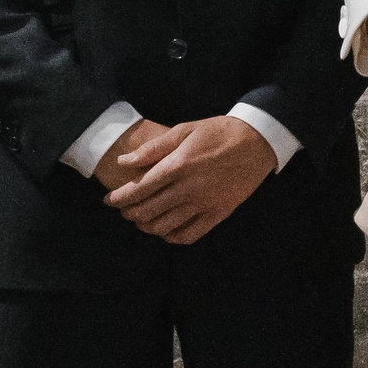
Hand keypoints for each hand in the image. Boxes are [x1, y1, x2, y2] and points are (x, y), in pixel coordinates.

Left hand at [105, 116, 277, 245]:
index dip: (119, 198)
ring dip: (147, 226)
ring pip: (165, 226)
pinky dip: (172, 238)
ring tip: (141, 220)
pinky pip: (190, 235)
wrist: (258, 141)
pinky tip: (166, 232)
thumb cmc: (219, 132)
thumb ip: (153, 148)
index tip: (109, 200)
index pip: (139, 189)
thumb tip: (124, 162)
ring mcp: (204, 203)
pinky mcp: (219, 214)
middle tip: (124, 210)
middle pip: (148, 211)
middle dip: (129, 213)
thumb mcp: (185, 130)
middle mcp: (189, 188)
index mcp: (178, 165)